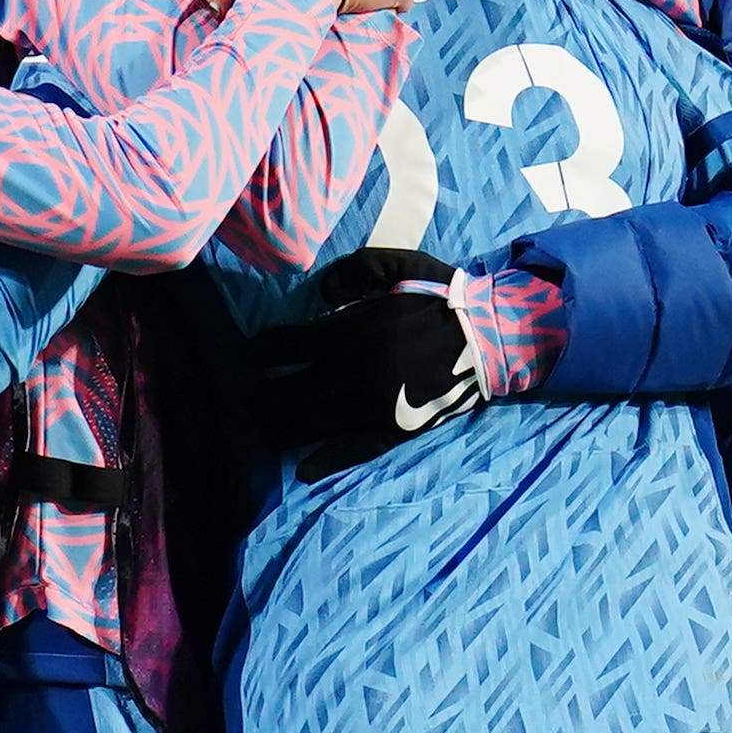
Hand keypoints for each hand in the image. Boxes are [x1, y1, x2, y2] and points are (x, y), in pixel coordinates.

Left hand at [240, 249, 483, 476]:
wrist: (489, 339)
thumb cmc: (442, 298)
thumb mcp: (400, 263)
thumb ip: (354, 269)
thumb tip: (319, 293)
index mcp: (351, 332)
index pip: (286, 345)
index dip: (261, 351)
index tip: (251, 355)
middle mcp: (353, 374)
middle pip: (287, 393)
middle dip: (258, 397)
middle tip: (242, 400)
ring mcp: (371, 408)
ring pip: (309, 426)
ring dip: (278, 430)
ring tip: (257, 432)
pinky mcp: (392, 431)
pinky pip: (349, 451)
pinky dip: (323, 463)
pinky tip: (303, 469)